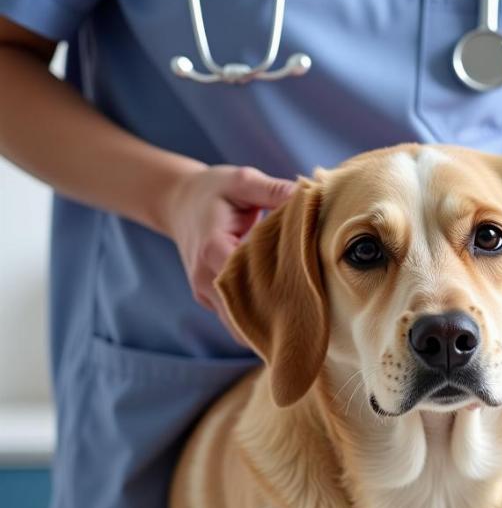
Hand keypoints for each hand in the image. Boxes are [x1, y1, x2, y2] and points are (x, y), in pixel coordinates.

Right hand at [160, 165, 295, 340]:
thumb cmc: (214, 190)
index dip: (279, 289)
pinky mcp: (211, 301)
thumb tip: (312, 194)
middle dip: (278, 319)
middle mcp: (205, 277)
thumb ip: (274, 190)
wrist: (178, 203)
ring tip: (306, 323)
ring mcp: (205, 293)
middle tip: (317, 320)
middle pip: (244, 314)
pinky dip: (260, 322)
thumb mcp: (242, 181)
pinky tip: (287, 318)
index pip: (247, 280)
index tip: (311, 292)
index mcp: (212, 247)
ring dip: (268, 326)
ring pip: (239, 326)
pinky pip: (236, 321)